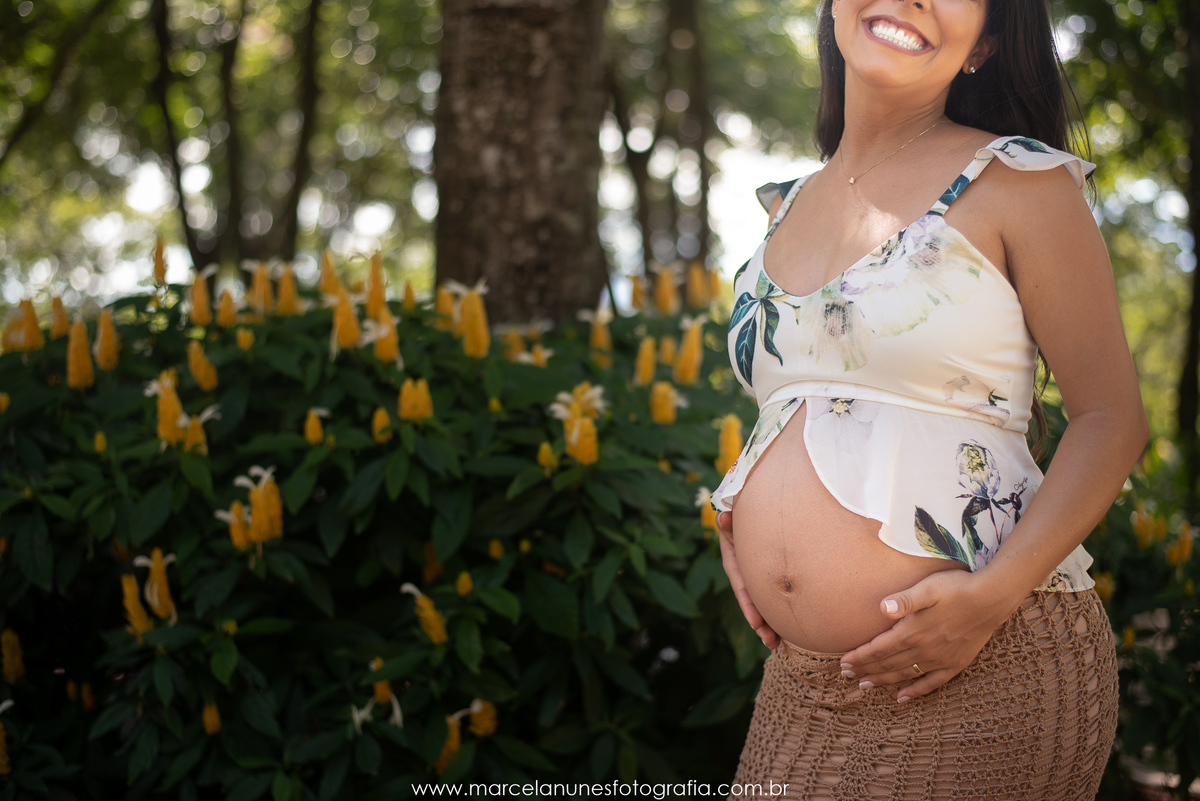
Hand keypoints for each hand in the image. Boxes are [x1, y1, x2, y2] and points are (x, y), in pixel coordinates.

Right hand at [716, 510, 779, 649]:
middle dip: (760, 624)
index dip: (748, 605)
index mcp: (734, 562)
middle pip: (752, 602)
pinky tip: (787, 632)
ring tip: (776, 644)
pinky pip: (774, 598)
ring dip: (768, 626)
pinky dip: (779, 615)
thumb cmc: (742, 515)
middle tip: (770, 641)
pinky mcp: (769, 579)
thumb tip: (723, 517)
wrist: (756, 514)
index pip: (742, 586)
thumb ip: (729, 520)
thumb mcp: (733, 517)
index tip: (755, 623)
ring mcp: (756, 579)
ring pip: (762, 605)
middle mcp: (744, 574)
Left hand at [838, 569, 1008, 701]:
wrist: (992, 599)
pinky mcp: (955, 663)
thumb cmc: (957, 588)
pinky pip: (932, 683)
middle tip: (846, 675)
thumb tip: (883, 607)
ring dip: (883, 680)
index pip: (879, 648)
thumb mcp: (928, 588)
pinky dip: (916, 691)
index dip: (860, 656)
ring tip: (864, 685)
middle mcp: (924, 649)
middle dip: (865, 669)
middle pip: (888, 663)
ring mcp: (940, 659)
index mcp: (914, 631)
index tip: (843, 662)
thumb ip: (905, 600)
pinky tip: (902, 697)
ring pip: (905, 674)